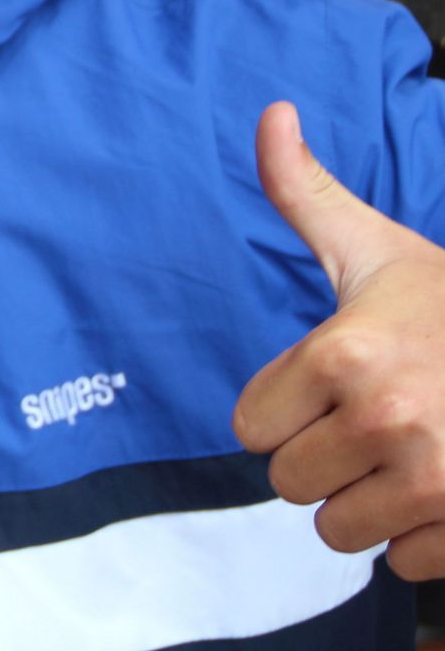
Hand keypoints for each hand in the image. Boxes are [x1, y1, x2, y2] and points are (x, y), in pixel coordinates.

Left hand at [234, 100, 444, 579]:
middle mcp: (385, 419)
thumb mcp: (377, 248)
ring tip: (406, 455)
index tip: (328, 389)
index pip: (250, 428)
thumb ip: (303, 192)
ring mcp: (434, 479)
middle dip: (322, 459)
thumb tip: (270, 113)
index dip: (284, 411)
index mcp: (344, 354)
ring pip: (340, 529)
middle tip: (371, 423)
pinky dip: (421, 539)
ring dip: (366, 502)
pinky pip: (403, 563)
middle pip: (288, 483)